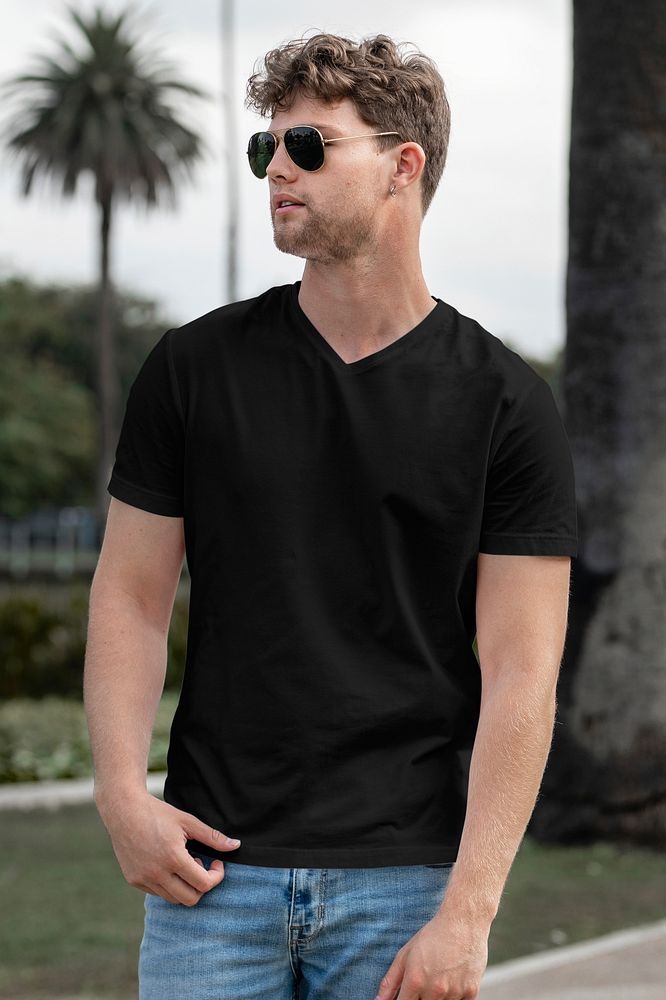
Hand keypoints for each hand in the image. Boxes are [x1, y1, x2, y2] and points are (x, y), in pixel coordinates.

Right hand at [96, 788, 240, 905]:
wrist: (124, 810)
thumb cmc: (158, 813)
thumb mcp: (188, 821)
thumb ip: (212, 837)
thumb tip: (236, 845)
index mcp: (173, 858)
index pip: (203, 884)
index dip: (216, 875)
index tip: (215, 861)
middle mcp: (157, 873)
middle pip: (190, 899)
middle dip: (202, 885)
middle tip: (202, 865)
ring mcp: (143, 879)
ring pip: (173, 899)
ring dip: (185, 886)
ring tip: (184, 862)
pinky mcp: (134, 881)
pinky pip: (158, 893)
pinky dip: (168, 885)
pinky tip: (168, 864)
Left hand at [373, 908, 488, 998]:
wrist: (464, 922)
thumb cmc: (433, 935)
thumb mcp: (406, 953)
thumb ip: (391, 980)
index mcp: (416, 980)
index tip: (407, 996)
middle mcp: (435, 990)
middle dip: (421, 998)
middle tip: (425, 981)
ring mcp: (454, 992)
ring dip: (439, 998)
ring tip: (440, 977)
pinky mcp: (471, 992)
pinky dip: (455, 997)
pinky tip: (453, 980)